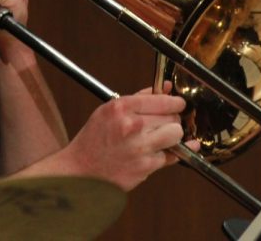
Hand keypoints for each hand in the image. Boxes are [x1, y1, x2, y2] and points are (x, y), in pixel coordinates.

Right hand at [59, 86, 195, 190]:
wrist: (82, 171)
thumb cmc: (95, 139)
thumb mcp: (109, 110)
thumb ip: (140, 98)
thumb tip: (167, 89)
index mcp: (121, 107)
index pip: (161, 100)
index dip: (175, 102)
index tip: (179, 104)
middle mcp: (132, 125)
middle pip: (172, 117)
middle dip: (172, 119)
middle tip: (165, 122)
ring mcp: (140, 147)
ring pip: (176, 135)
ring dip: (173, 136)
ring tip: (162, 137)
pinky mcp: (146, 167)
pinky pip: (170, 156)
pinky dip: (166, 154)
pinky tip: (158, 151)